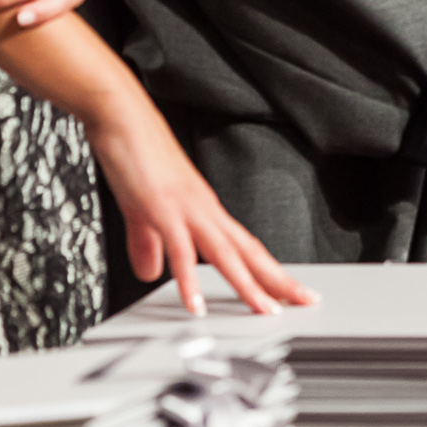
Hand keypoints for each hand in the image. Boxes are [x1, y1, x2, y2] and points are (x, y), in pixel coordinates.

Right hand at [85, 93, 312, 317]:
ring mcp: (187, 207)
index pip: (246, 246)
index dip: (269, 270)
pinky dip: (188, 280)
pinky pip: (180, 249)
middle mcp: (205, 208)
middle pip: (249, 251)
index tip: (290, 291)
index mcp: (205, 209)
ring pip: (225, 252)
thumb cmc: (136, 153)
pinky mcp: (162, 207)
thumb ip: (149, 244)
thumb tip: (153, 273)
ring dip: (246, 284)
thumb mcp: (143, 210)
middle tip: (304, 301)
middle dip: (277, 279)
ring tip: (263, 310)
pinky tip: (194, 305)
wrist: (122, 116)